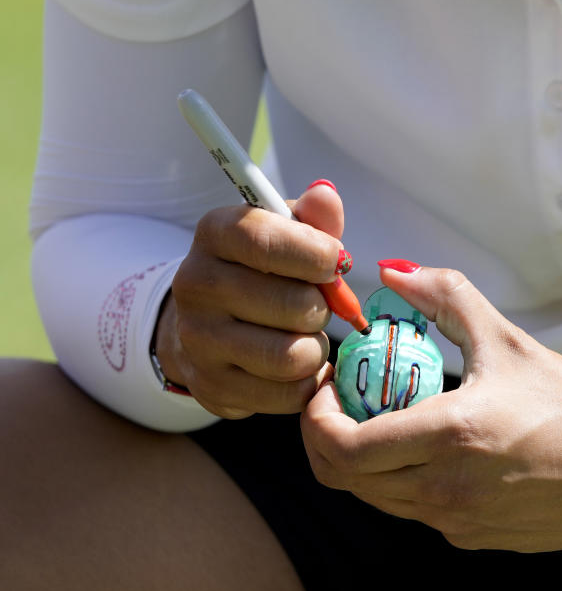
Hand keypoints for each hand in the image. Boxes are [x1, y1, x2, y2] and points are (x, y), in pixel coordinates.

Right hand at [156, 181, 346, 417]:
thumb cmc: (264, 270)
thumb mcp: (288, 233)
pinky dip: (307, 382)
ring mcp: (198, 341)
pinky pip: (287, 393)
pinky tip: (298, 367)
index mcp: (215, 233)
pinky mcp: (212, 387)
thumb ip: (314, 218)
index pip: (266, 241)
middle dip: (322, 308)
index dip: (315, 254)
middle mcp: (195, 284)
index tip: (336, 263)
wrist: (211, 324)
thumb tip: (327, 196)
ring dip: (316, 347)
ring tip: (306, 336)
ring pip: (292, 355)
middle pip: (292, 305)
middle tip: (316, 306)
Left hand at [301, 264, 561, 550]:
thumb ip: (447, 297)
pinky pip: (414, 512)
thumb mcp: (508, 341)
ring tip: (383, 419)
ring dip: (362, 461)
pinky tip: (428, 450)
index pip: (342, 447)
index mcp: (450, 437)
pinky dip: (401, 482)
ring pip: (375, 499)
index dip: (314, 418)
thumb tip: (397, 272)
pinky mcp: (473, 539)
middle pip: (344, 479)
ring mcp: (458, 522)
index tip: (326, 386)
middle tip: (340, 402)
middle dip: (326, 438)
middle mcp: (446, 490)